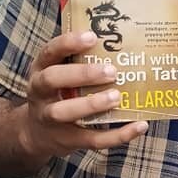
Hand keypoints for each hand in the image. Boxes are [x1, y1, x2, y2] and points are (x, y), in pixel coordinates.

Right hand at [19, 31, 147, 164]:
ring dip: (92, 104)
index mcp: (42, 69)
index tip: (92, 37)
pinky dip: (118, 135)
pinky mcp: (67, 140)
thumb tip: (125, 39)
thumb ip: (82, 58)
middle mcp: (41, 92)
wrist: (37, 133)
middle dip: (81, 74)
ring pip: (64, 111)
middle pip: (52, 79)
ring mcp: (50, 118)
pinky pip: (92, 139)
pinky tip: (140, 125)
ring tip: (117, 96)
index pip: (50, 51)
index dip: (69, 43)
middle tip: (110, 71)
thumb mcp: (61, 71)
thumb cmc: (59, 92)